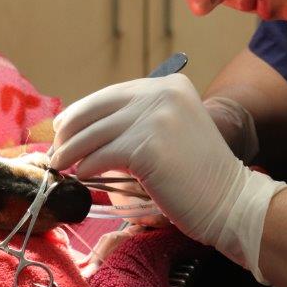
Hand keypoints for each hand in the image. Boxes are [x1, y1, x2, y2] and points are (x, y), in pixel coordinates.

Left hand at [50, 73, 286, 281]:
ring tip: (60, 163)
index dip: (84, 110)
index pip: (113, 94)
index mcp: (170, 86)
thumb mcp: (174, 130)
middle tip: (55, 146)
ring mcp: (155, 117)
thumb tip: (89, 127)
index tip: (65, 125)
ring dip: (72, 150)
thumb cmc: (200, 175)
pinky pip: (103, 155)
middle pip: (99, 108)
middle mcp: (162, 94)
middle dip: (71, 128)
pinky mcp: (146, 145)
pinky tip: (81, 174)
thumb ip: (141, 121)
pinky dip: (87, 165)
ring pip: (96, 133)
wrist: (231, 201)